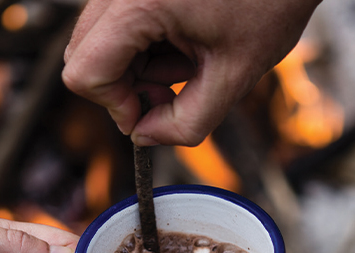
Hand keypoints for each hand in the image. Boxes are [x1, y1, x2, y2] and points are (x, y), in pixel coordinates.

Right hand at [62, 0, 320, 146]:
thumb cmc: (273, 2)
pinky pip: (117, 20)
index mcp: (140, 2)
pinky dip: (145, 42)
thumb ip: (186, 121)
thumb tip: (144, 136)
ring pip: (98, 39)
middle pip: (82, 54)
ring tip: (190, 58)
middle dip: (124, 86)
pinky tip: (185, 39)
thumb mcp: (234, 76)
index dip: (117, 106)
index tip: (151, 115)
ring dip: (138, 64)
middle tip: (172, 89)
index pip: (85, 72)